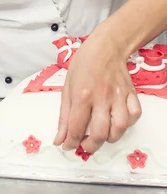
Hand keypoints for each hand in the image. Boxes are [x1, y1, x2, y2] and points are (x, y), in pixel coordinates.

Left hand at [53, 28, 141, 153]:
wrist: (105, 47)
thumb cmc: (84, 64)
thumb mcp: (67, 87)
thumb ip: (64, 115)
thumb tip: (60, 139)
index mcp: (82, 94)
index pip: (76, 127)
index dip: (71, 142)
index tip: (68, 146)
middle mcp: (102, 97)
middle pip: (100, 133)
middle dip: (91, 146)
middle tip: (85, 145)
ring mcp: (119, 96)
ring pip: (120, 128)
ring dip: (110, 138)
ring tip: (102, 135)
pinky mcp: (131, 94)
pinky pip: (135, 115)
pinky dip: (127, 124)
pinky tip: (117, 121)